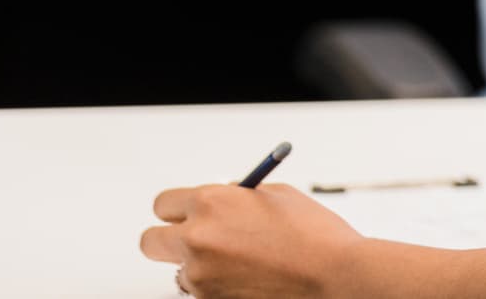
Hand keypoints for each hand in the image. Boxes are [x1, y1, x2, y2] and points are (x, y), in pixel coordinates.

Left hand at [142, 183, 362, 297]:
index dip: (178, 208)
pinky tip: (251, 278)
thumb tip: (220, 205)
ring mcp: (200, 276)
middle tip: (194, 240)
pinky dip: (219, 286)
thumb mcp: (277, 196)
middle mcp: (197, 238)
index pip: (164, 203)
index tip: (188, 213)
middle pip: (151, 241)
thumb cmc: (314, 234)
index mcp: (211, 202)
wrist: (334, 276)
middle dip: (169, 239)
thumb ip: (239, 198)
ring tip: (243, 263)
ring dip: (201, 266)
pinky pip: (202, 291)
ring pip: (181, 270)